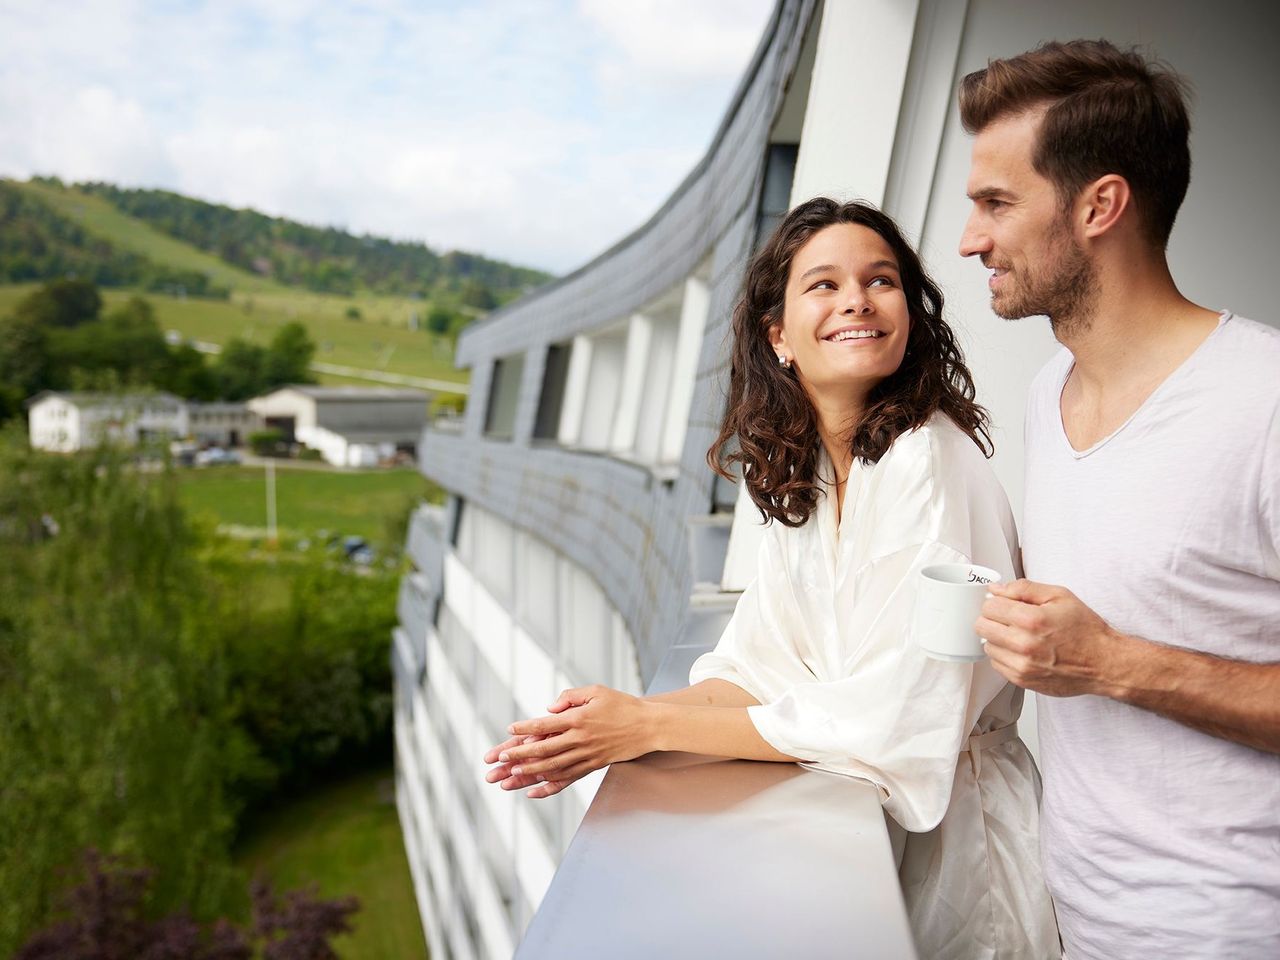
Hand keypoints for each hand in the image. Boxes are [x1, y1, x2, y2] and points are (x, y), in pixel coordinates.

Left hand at [484, 685, 658, 796]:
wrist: (648, 726)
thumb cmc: (623, 705)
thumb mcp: (597, 691)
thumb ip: (571, 697)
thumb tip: (549, 707)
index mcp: (579, 719)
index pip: (546, 724)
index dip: (526, 728)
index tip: (509, 730)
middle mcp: (580, 739)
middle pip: (544, 750)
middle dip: (519, 755)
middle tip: (500, 760)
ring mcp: (586, 755)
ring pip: (552, 768)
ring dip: (529, 772)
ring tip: (510, 776)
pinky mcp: (592, 766)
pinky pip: (567, 779)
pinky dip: (549, 787)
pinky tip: (533, 792)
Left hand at [976, 579, 1123, 696]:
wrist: (1104, 663)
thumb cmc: (1085, 629)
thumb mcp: (1060, 596)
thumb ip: (1024, 588)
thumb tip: (997, 589)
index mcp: (1032, 619)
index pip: (989, 606)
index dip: (995, 602)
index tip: (1005, 604)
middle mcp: (1024, 644)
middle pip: (982, 626)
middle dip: (993, 619)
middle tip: (1009, 619)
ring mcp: (1022, 665)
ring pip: (987, 646)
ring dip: (998, 639)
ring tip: (1019, 636)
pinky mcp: (1022, 680)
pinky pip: (997, 664)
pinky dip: (1005, 655)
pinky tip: (1022, 650)